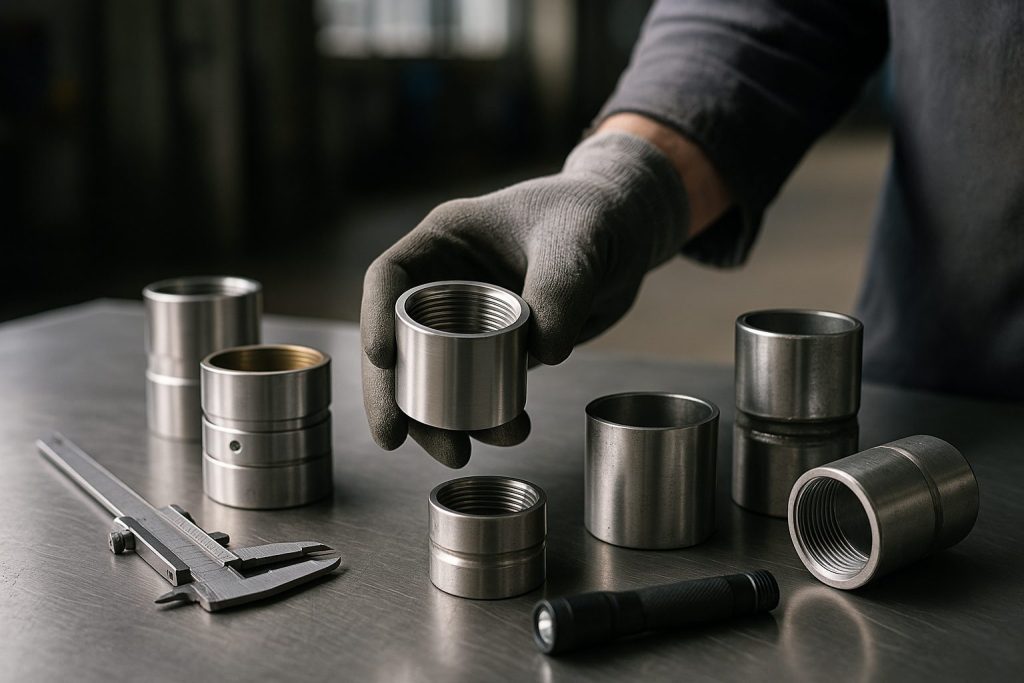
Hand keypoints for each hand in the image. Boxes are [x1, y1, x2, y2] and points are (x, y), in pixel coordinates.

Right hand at [361, 132, 691, 466]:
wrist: (629, 233)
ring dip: (439, 419)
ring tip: (458, 453)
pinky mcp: (498, 345)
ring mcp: (471, 316)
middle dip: (394, 394)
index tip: (384, 359)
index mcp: (446, 239)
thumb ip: (558, 292)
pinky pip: (476, 387)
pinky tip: (503, 434)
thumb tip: (543, 352)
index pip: (389, 277)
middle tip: (395, 438)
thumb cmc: (593, 215)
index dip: (376, 317)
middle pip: (399, 339)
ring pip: (433, 375)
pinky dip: (482, 417)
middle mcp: (447, 279)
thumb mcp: (576, 245)